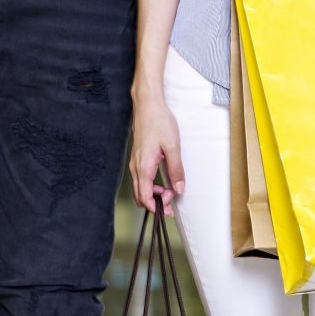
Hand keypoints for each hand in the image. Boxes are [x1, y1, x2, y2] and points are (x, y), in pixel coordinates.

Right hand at [129, 89, 184, 211]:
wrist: (148, 105)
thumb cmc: (159, 122)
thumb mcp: (173, 147)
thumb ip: (176, 169)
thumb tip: (179, 188)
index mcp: (143, 167)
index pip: (144, 197)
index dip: (156, 208)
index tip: (169, 210)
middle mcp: (136, 167)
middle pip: (139, 196)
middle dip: (155, 203)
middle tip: (172, 200)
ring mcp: (135, 162)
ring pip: (139, 188)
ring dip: (153, 194)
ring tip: (169, 189)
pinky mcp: (137, 158)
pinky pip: (140, 178)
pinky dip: (150, 185)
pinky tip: (162, 180)